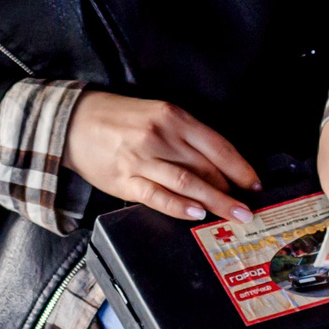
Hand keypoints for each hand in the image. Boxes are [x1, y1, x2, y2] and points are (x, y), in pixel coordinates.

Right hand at [63, 92, 260, 223]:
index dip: (240, 168)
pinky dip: (180, 206)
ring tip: (233, 215)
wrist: (74, 121)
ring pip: (187, 182)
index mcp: (173, 116)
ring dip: (215, 201)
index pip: (217, 145)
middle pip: (206, 167)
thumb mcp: (157, 114)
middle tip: (248, 209)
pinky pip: (158, 196)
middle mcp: (160, 136)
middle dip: (231, 190)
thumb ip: (186, 136)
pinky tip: (197, 214)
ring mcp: (141, 159)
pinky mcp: (125, 180)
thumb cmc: (119, 118)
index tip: (255, 184)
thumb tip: (218, 167)